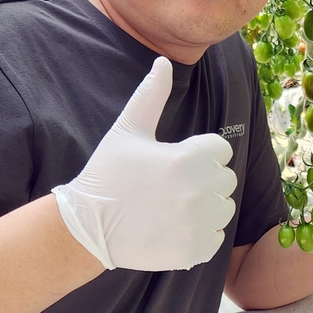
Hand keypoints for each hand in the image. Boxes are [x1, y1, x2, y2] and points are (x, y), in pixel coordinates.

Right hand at [53, 57, 236, 270]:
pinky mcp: (193, 251)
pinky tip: (172, 230)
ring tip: (171, 209)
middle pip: (225, 181)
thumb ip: (151, 95)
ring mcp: (197, 224)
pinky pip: (215, 239)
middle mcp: (199, 191)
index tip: (176, 164)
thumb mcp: (127, 130)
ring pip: (224, 210)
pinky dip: (199, 238)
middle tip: (169, 189)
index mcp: (188, 158)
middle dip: (204, 182)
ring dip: (205, 210)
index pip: (221, 151)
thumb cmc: (107, 174)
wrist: (86, 226)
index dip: (200, 155)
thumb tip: (163, 60)